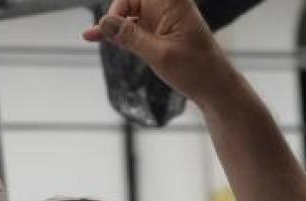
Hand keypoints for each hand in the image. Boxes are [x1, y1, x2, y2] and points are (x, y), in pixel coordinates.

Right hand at [79, 0, 228, 102]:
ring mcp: (159, 20)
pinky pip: (131, 29)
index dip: (121, 4)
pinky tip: (95, 37)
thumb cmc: (196, 69)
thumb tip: (104, 22)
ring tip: (92, 36)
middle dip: (115, 14)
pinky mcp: (155, 34)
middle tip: (100, 32)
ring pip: (128, 15)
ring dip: (112, 26)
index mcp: (173, 3)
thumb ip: (130, 37)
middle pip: (131, 1)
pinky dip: (116, 34)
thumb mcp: (160, 54)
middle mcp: (166, 7)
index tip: (110, 24)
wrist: (213, 87)